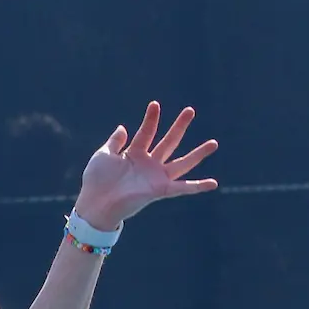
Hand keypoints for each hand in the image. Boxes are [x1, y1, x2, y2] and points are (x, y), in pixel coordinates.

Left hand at [73, 102, 217, 230]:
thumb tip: (123, 127)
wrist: (95, 204)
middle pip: (168, 141)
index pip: (146, 132)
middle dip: (179, 126)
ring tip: (214, 143)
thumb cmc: (96, 181)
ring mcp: (156, 177)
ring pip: (182, 163)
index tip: (154, 104)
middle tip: (190, 110)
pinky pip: (182, 188)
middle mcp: (148, 164)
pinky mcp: (159, 190)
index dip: (151, 118)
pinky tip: (213, 183)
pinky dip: (198, 186)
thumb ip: (115, 142)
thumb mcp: (103, 155)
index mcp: (134, 154)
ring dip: (198, 154)